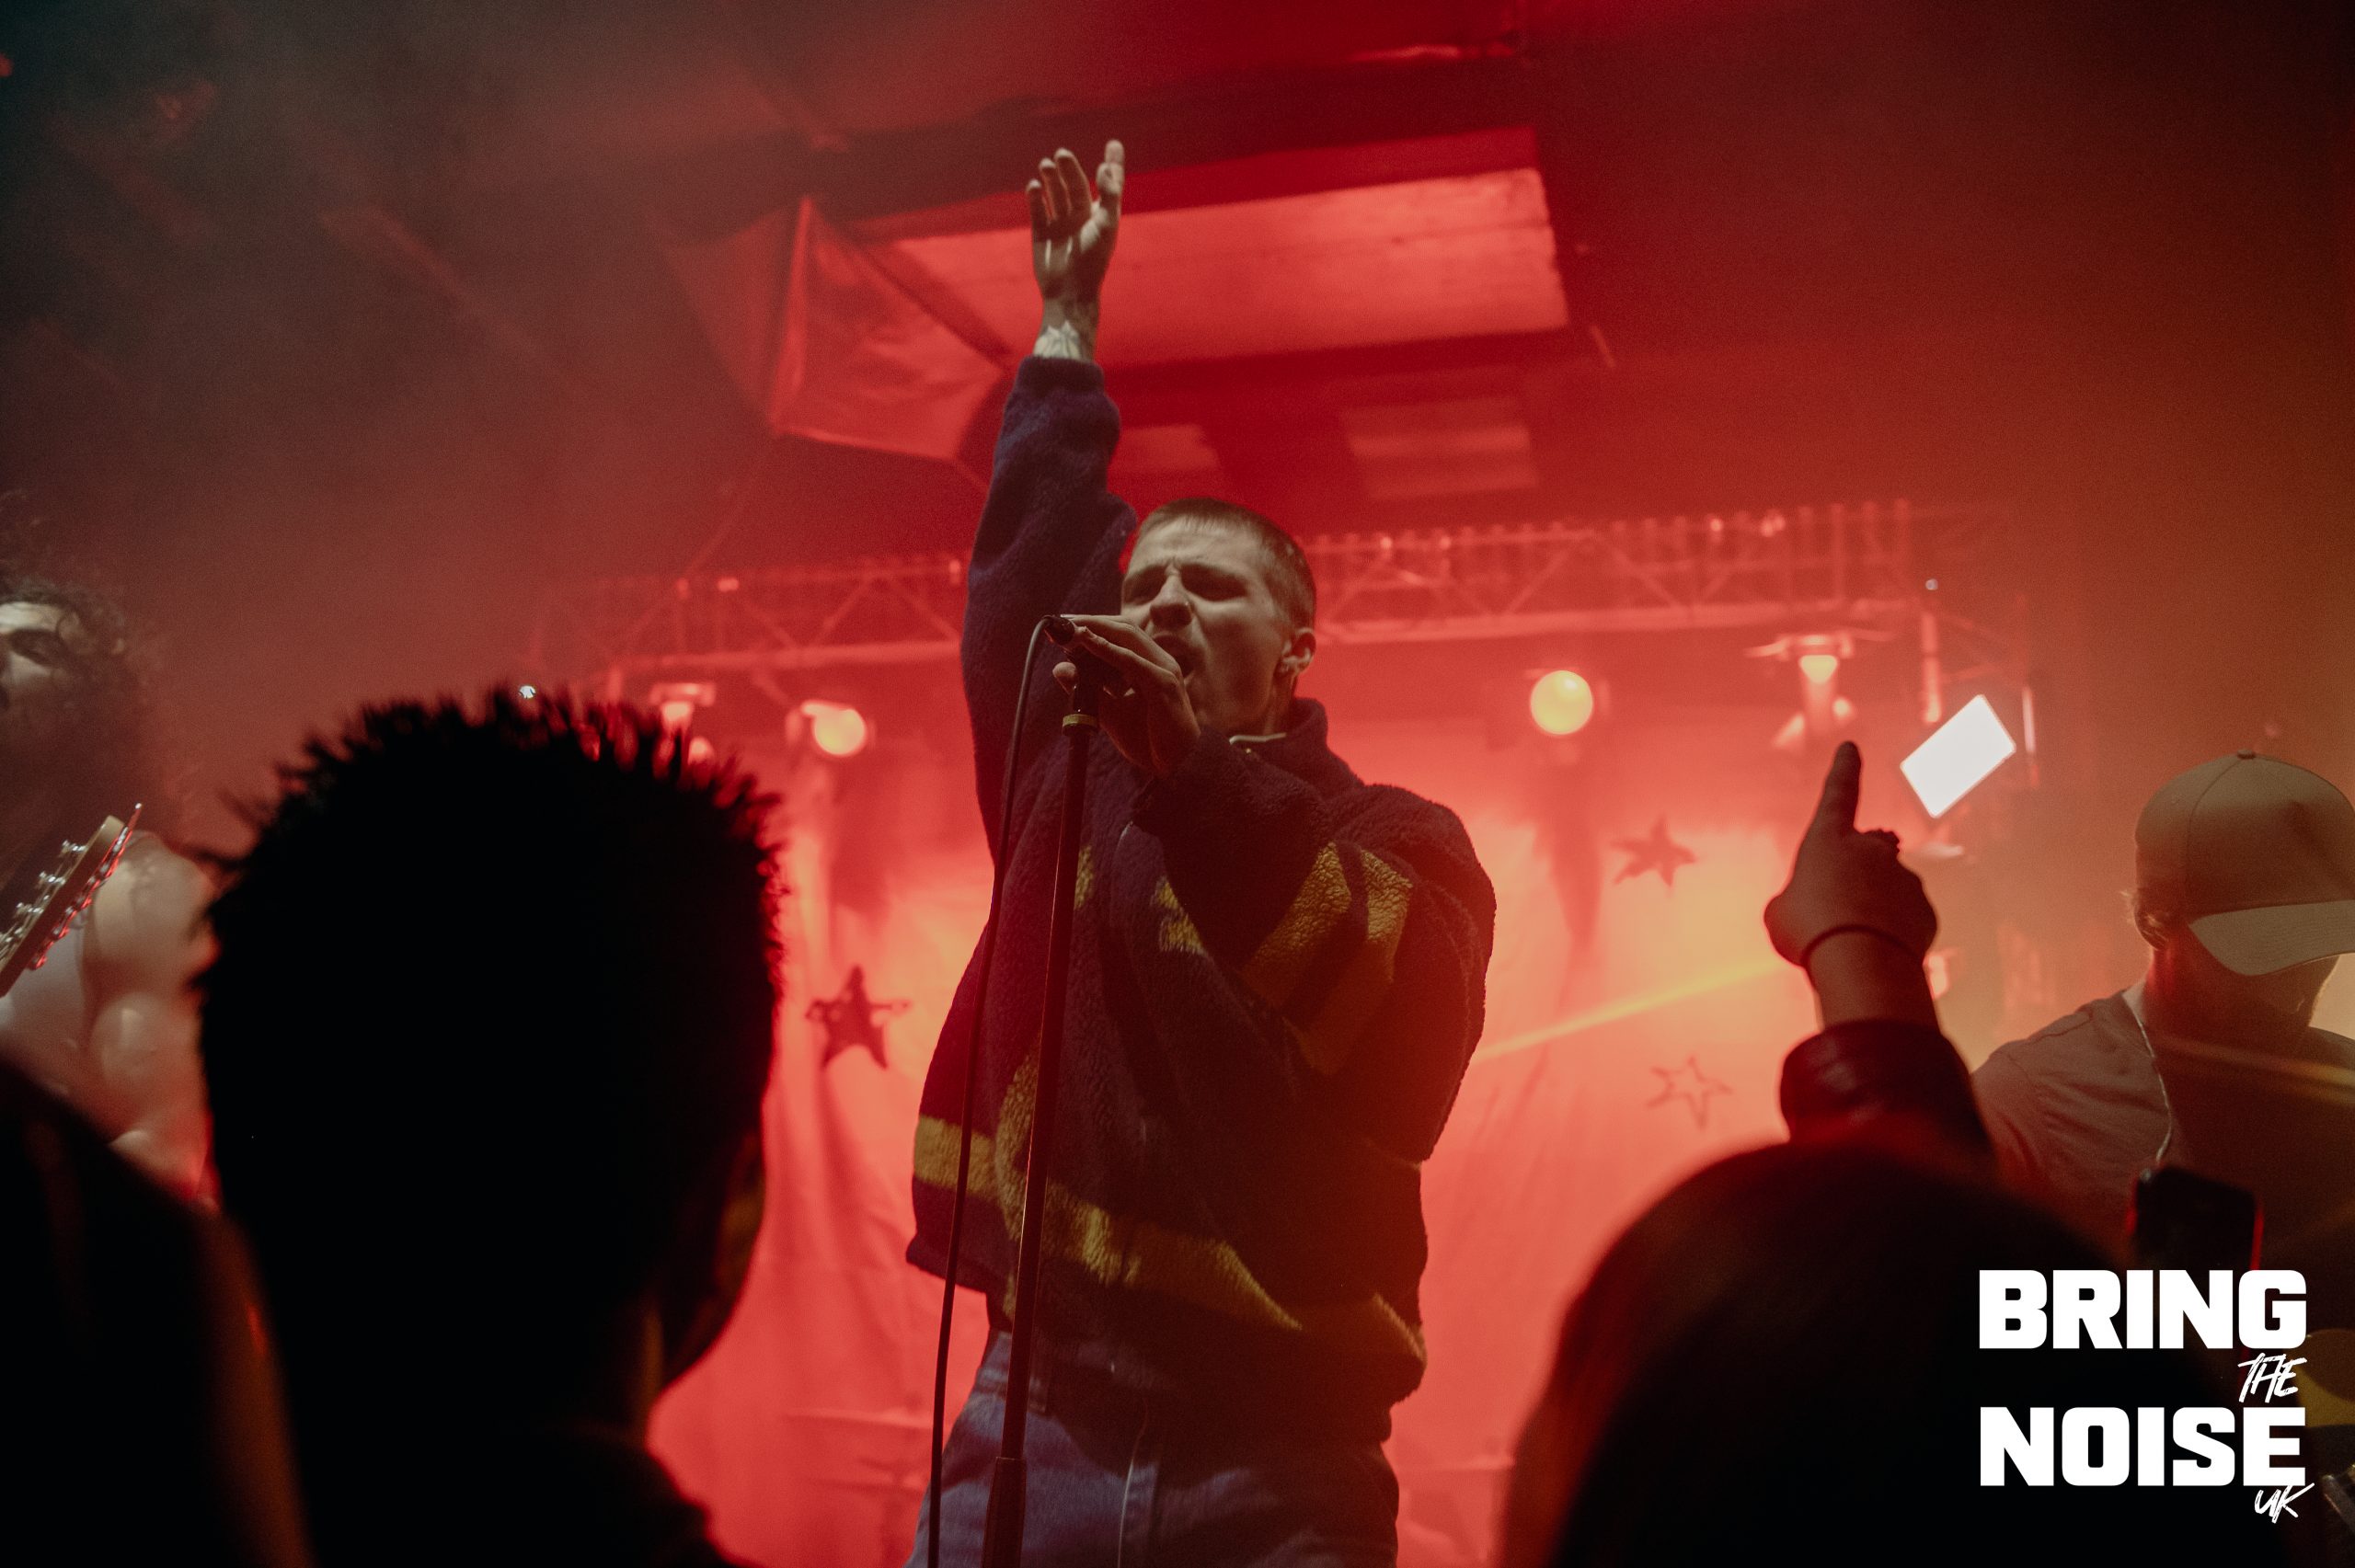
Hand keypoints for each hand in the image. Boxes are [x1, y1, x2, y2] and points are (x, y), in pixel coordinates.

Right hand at [1029, 142, 1123, 305]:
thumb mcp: (1107, 226)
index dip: (1112, 164)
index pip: (1110, 184)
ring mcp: (1061, 224)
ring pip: (1056, 193)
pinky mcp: (1042, 233)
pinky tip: (1034, 185)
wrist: (1069, 292)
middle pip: (1077, 185)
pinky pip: (1037, 209)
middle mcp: (1082, 217)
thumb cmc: (1094, 260)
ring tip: (1047, 164)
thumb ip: (1110, 195)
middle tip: (1062, 154)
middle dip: (1070, 169)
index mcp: (1102, 215)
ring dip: (1052, 178)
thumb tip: (1103, 167)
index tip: (1113, 143)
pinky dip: (1035, 195)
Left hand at [1053, 614, 1198, 776]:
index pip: (1121, 635)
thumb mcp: (1109, 710)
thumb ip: (1087, 689)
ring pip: (1128, 637)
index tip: (1065, 626)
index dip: (1094, 626)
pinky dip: (1108, 650)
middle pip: (1124, 629)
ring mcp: (1163, 670)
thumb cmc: (1148, 740)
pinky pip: (1133, 662)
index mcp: (1150, 665)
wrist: (1177, 766)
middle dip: (1091, 621)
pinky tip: (1088, 642)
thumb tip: (1060, 668)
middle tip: (1061, 622)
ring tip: (1070, 628)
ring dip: (1096, 629)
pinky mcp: (1163, 685)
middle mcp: (1159, 662)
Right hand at [1764, 742, 1937, 968]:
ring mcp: (1904, 878)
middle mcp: (1871, 850)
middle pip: (1869, 849)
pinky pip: (1907, 918)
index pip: (1838, 793)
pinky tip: (1875, 954)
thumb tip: (1825, 905)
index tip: (1851, 747)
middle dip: (1859, 869)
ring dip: (1872, 910)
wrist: (1860, 964)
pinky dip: (1893, 933)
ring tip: (1850, 944)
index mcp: (1829, 839)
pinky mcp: (1925, 911)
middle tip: (1838, 907)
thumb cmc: (1808, 931)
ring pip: (1887, 889)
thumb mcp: (1782, 913)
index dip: (1843, 770)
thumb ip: (1802, 899)